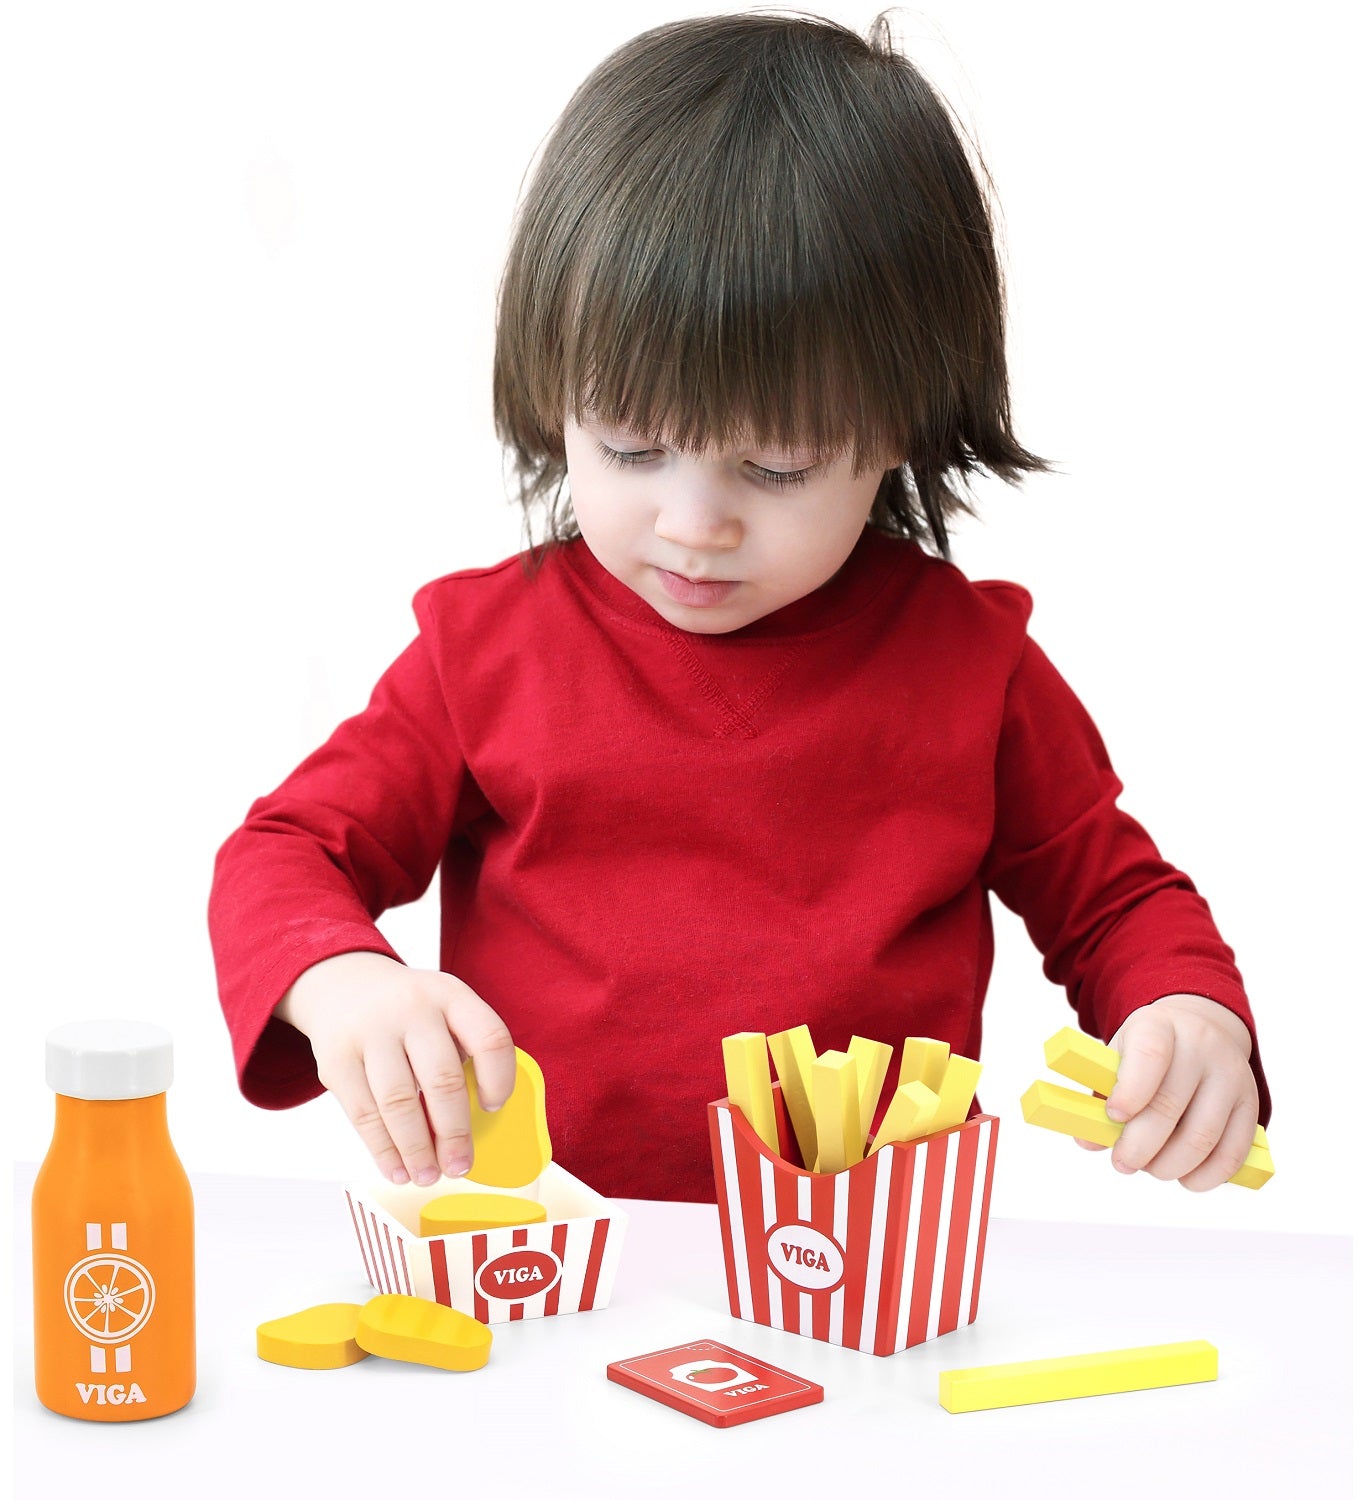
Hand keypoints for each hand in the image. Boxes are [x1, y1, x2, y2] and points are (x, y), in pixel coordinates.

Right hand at [275, 952, 517, 1186]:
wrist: (343, 985)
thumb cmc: (410, 1013)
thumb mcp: (442, 1010)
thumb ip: (462, 1052)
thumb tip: (471, 1129)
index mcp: (450, 995)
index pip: (489, 1038)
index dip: (499, 1079)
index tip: (494, 1108)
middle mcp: (412, 1008)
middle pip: (442, 1079)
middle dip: (454, 1132)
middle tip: (460, 1166)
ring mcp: (370, 1032)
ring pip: (399, 1102)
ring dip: (416, 1148)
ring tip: (428, 1176)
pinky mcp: (336, 1058)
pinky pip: (363, 1113)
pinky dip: (383, 1149)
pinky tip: (397, 1169)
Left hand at [1073, 993, 1258, 1190]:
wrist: (1200, 1032)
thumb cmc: (1150, 1052)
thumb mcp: (1121, 1055)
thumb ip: (1102, 1095)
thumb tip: (1088, 1142)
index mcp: (1160, 1027)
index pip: (1149, 1056)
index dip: (1130, 1092)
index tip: (1113, 1117)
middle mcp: (1201, 1047)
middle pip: (1170, 1105)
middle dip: (1140, 1145)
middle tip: (1123, 1162)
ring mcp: (1231, 1076)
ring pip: (1202, 1136)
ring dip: (1170, 1165)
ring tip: (1149, 1167)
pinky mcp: (1251, 1106)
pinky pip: (1233, 1153)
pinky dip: (1205, 1176)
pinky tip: (1184, 1177)